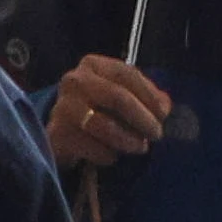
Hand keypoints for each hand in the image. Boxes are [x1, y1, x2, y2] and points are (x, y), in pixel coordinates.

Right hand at [46, 53, 170, 168]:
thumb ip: (145, 94)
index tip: (164, 113)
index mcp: (93, 65)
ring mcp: (63, 108)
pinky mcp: (57, 134)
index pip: (126, 74)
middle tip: (157, 134)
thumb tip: (164, 106)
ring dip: (129, 140)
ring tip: (141, 147)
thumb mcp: (120, 93)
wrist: (61, 132)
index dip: (149, 95)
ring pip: (105, 125)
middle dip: (143, 118)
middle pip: (118, 97)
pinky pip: (92, 148)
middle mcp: (74, 81)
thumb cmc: (98, 107)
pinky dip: (108, 155)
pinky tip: (114, 156)